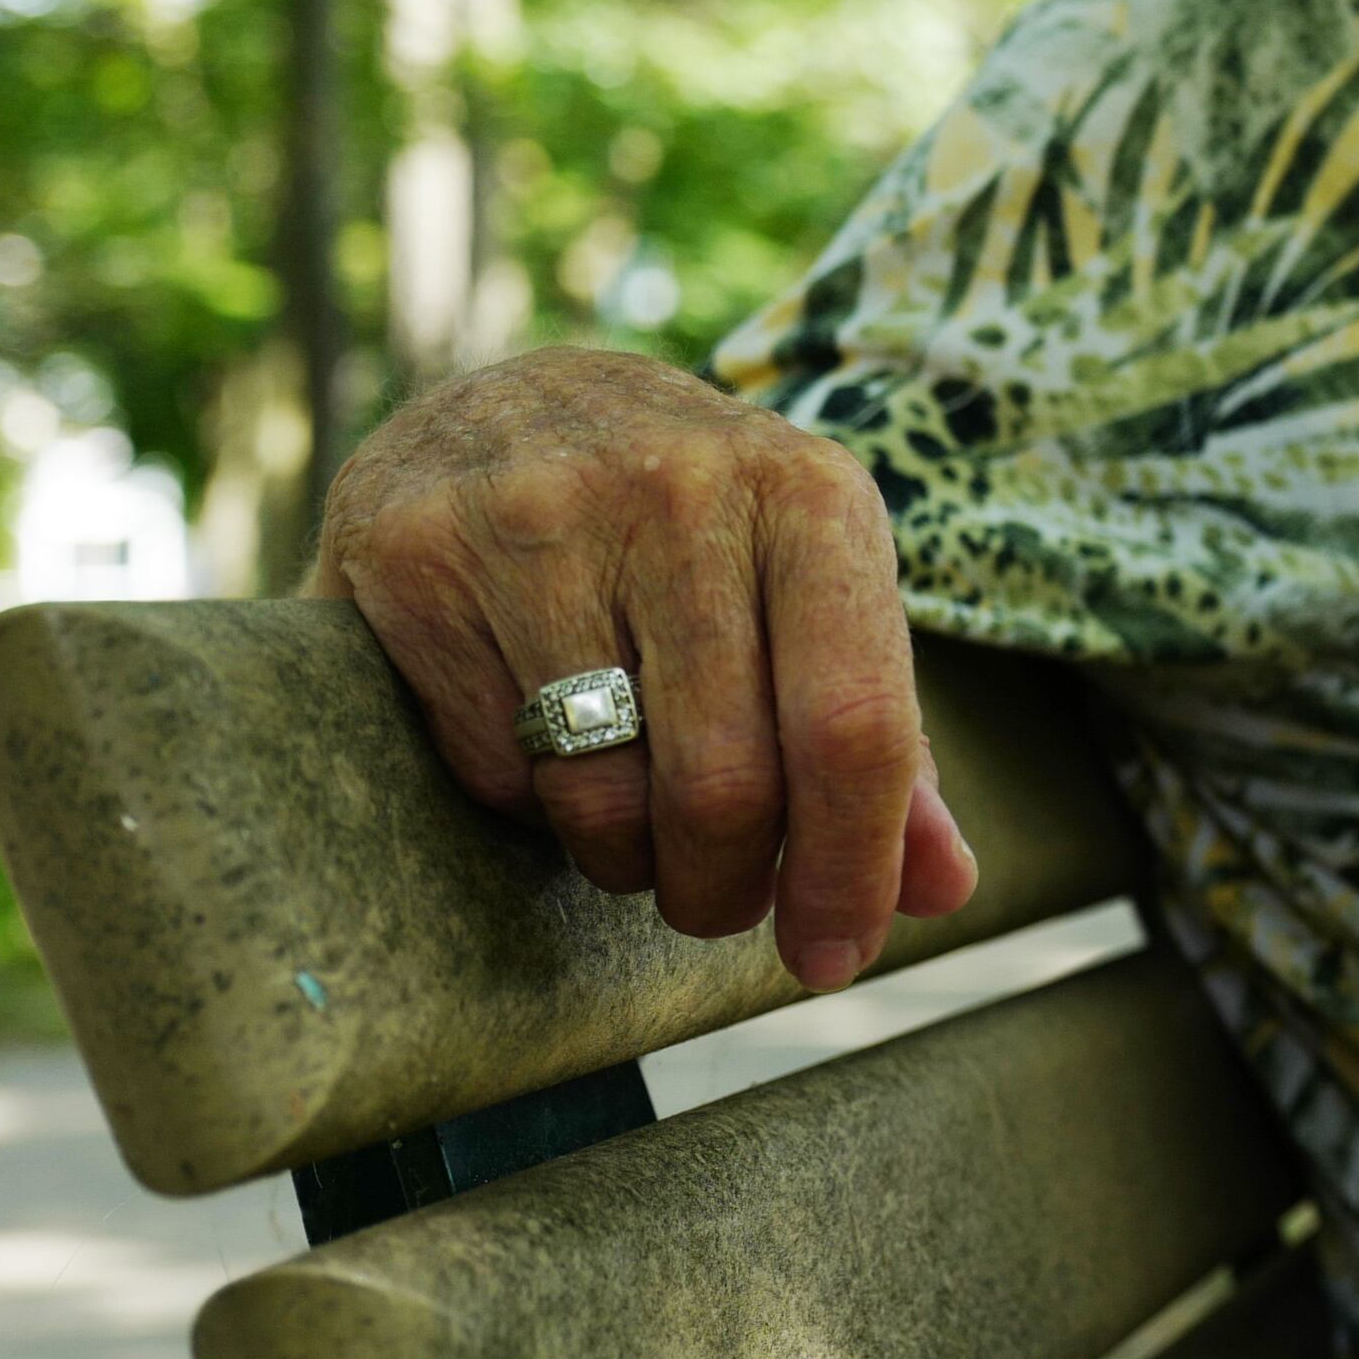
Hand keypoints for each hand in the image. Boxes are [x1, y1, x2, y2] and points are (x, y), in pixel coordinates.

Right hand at [309, 347, 977, 985]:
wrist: (518, 402)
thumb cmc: (700, 531)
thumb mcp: (815, 596)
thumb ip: (883, 741)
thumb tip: (940, 886)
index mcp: (810, 497)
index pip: (853, 726)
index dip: (849, 869)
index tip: (833, 956)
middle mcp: (681, 489)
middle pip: (725, 783)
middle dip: (726, 888)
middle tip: (718, 901)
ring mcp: (538, 514)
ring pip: (602, 795)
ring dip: (628, 860)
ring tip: (636, 826)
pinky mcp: (417, 555)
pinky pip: (495, 768)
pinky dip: (531, 804)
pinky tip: (543, 742)